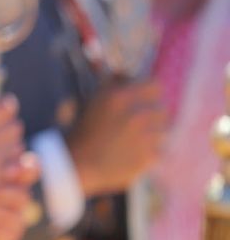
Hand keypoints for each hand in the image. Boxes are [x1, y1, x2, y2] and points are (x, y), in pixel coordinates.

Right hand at [0, 86, 26, 212]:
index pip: (6, 107)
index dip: (5, 108)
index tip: (2, 110)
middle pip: (15, 126)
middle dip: (8, 130)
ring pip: (19, 146)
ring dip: (11, 148)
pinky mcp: (3, 179)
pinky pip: (22, 164)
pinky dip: (17, 165)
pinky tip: (5, 168)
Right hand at [66, 78, 167, 197]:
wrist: (75, 165)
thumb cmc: (79, 130)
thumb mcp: (89, 100)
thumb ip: (110, 83)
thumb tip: (125, 73)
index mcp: (121, 97)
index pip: (155, 85)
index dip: (149, 92)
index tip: (142, 99)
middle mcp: (137, 115)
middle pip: (162, 108)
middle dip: (151, 113)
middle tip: (137, 122)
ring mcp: (146, 137)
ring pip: (164, 130)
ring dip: (153, 133)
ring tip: (134, 139)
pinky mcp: (150, 157)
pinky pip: (160, 150)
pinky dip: (150, 152)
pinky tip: (133, 154)